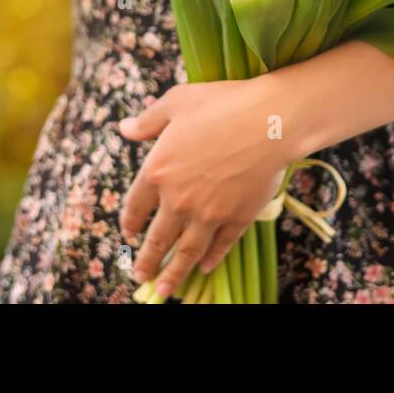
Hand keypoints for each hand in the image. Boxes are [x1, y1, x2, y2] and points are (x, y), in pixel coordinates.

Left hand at [118, 78, 294, 298]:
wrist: (269, 121)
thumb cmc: (222, 104)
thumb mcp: (176, 102)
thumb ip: (148, 120)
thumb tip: (123, 129)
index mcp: (158, 170)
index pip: (135, 206)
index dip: (130, 223)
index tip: (128, 236)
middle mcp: (179, 199)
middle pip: (158, 238)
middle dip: (147, 261)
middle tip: (139, 277)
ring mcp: (209, 213)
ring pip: (187, 252)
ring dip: (173, 274)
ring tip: (164, 291)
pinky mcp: (237, 218)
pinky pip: (221, 245)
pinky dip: (212, 259)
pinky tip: (204, 268)